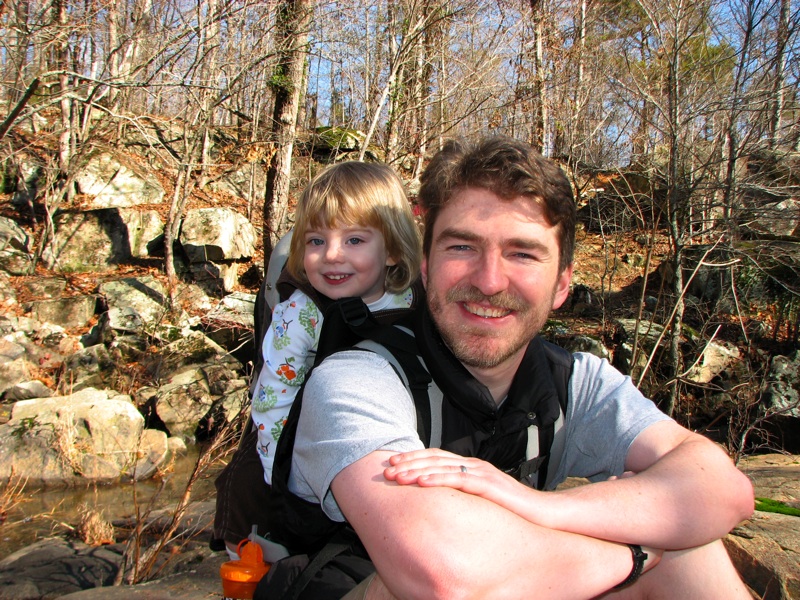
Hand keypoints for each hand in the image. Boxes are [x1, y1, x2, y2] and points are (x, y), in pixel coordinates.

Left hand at [384, 448, 526, 509]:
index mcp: (471, 467)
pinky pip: (458, 480)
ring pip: (442, 466)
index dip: (413, 459)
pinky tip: (421, 482)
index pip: (436, 457)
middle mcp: (474, 465)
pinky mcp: (489, 485)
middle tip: (386, 469)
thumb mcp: (482, 500)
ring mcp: (481, 473)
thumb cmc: (513, 510)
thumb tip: (440, 503)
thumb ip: (464, 496)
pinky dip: (437, 479)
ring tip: (396, 475)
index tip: (392, 464)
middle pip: (434, 459)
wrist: (546, 515)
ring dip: (416, 470)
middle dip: (408, 463)